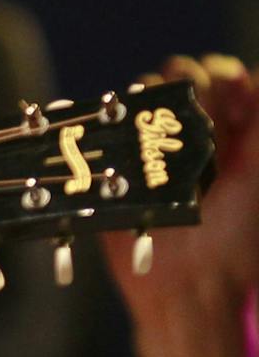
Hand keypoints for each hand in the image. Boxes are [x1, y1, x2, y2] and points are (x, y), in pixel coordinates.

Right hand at [103, 54, 257, 327]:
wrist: (187, 280)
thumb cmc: (236, 234)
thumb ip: (258, 124)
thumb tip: (247, 77)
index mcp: (233, 139)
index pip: (227, 83)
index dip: (223, 76)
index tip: (225, 88)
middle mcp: (195, 140)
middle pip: (187, 83)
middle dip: (190, 82)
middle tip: (194, 112)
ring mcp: (156, 152)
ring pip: (147, 97)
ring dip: (155, 97)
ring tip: (163, 125)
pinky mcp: (120, 167)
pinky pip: (111, 127)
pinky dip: (117, 116)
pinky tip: (131, 128)